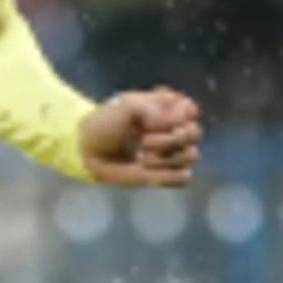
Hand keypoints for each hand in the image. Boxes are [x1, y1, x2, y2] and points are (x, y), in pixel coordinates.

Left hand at [78, 87, 200, 188]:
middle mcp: (174, 128)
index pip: (191, 110)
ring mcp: (172, 153)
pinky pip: (184, 178)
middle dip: (170, 138)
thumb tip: (178, 120)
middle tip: (144, 140)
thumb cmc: (106, 123)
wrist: (89, 150)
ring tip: (142, 157)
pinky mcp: (166, 175)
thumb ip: (154, 108)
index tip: (155, 120)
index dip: (178, 116)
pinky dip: (168, 176)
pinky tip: (151, 172)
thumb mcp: (126, 105)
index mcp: (168, 107)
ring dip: (165, 158)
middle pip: (194, 133)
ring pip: (190, 155)